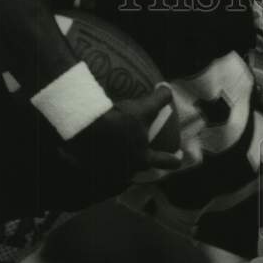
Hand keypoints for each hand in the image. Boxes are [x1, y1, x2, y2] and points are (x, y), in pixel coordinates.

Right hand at [62, 86, 182, 195]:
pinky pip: (98, 170)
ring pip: (119, 172)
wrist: (84, 126)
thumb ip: (159, 99)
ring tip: (114, 153)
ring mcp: (109, 174)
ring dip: (118, 164)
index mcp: (143, 158)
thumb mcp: (142, 108)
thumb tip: (167, 88)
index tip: (178, 158)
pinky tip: (93, 154)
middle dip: (141, 163)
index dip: (174, 159)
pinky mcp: (91, 172)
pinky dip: (98, 164)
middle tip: (140, 154)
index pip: (166, 161)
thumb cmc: (118, 120)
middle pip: (140, 168)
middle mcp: (128, 171)